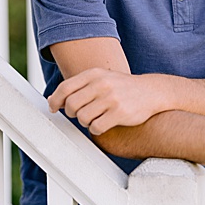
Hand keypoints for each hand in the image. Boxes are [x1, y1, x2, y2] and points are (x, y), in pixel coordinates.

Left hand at [48, 68, 163, 134]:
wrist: (152, 91)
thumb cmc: (122, 87)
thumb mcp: (100, 79)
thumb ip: (78, 86)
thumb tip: (52, 99)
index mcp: (94, 74)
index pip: (65, 88)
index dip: (55, 100)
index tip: (53, 108)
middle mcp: (101, 84)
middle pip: (71, 105)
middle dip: (72, 113)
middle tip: (80, 114)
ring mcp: (111, 98)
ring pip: (82, 118)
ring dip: (85, 122)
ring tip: (94, 119)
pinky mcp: (120, 113)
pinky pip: (96, 127)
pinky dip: (96, 129)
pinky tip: (102, 125)